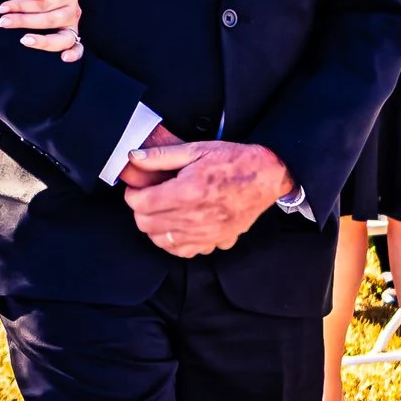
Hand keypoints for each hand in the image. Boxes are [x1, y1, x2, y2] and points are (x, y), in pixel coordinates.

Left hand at [0, 0, 83, 60]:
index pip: (44, 3)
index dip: (21, 6)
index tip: (0, 9)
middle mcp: (73, 11)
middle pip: (50, 20)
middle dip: (24, 21)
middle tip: (2, 22)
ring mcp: (73, 27)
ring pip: (64, 38)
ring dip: (42, 41)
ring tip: (23, 40)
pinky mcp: (71, 39)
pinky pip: (78, 49)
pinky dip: (74, 54)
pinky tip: (63, 59)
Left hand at [120, 132, 290, 257]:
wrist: (267, 176)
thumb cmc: (233, 161)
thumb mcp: (197, 149)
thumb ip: (162, 155)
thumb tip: (133, 157)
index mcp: (188, 191)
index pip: (141, 204)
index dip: (132, 195)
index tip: (136, 188)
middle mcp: (195, 217)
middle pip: (146, 224)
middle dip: (141, 210)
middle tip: (147, 197)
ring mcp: (206, 233)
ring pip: (161, 240)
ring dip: (155, 226)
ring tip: (162, 210)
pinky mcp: (216, 242)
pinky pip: (182, 251)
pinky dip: (174, 241)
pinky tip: (178, 226)